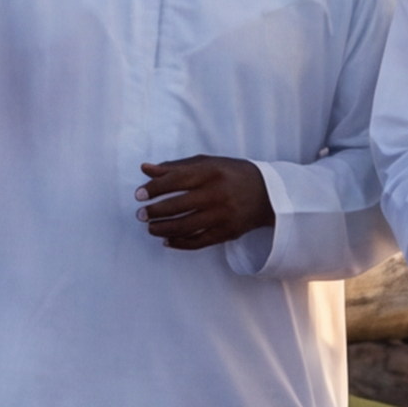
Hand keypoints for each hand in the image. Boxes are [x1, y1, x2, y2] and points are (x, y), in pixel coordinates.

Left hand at [138, 155, 274, 251]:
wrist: (268, 193)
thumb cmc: (232, 174)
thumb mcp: (206, 163)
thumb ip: (175, 167)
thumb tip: (145, 169)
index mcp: (210, 172)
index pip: (175, 180)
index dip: (154, 189)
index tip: (138, 195)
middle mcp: (216, 193)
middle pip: (178, 205)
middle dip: (154, 212)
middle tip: (140, 215)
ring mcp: (223, 214)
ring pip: (186, 226)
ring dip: (163, 229)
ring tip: (150, 228)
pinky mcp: (227, 232)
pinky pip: (199, 241)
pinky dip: (180, 243)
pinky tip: (167, 241)